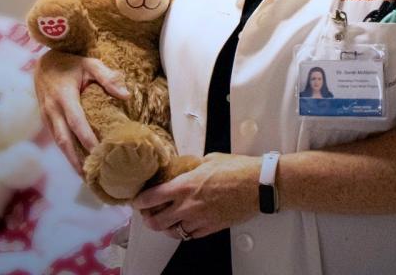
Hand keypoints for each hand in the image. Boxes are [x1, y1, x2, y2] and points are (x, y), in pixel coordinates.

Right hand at [35, 50, 129, 174]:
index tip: (99, 153)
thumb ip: (107, 77)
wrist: (43, 63)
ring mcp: (47, 116)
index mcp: (64, 96)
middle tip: (91, 177)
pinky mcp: (46, 120)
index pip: (76, 122)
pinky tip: (78, 162)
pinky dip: (67, 152)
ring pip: (59, 143)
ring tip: (86, 176)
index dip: (86, 139)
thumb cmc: (70, 63)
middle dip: (76, 160)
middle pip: (64, 140)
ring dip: (71, 160)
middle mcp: (53, 109)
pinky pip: (56, 139)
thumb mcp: (90, 63)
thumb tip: (126, 95)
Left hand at [132, 153, 260, 239]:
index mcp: (184, 186)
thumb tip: (187, 166)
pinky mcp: (211, 228)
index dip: (140, 201)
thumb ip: (194, 166)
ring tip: (164, 222)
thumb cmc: (237, 169)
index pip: (152, 197)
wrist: (258, 185)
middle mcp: (188, 206)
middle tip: (147, 214)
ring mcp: (199, 220)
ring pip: (173, 232)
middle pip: (157, 221)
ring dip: (166, 228)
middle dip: (148, 219)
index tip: (137, 200)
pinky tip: (184, 226)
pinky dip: (184, 231)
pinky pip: (191, 235)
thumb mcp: (210, 159)